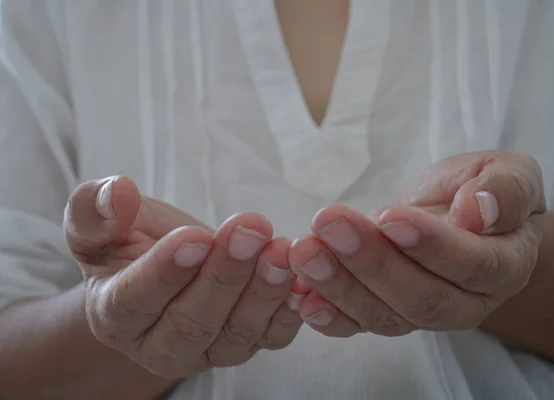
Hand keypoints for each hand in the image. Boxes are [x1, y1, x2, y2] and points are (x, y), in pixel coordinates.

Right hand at [65, 176, 301, 377]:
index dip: (165, 271)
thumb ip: (95, 211)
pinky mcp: (246, 344)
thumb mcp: (98, 222)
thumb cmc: (129, 241)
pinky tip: (303, 279)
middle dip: (225, 275)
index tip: (195, 238)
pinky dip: (290, 311)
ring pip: (237, 333)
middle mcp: (159, 345)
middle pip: (192, 321)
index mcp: (115, 315)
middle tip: (250, 231)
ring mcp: (208, 350)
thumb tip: (116, 193)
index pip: (135, 300)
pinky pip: (271, 337)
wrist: (167, 262)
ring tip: (281, 250)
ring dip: (263, 291)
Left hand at [288, 151, 545, 336]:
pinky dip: (329, 316)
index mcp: (504, 265)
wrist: (461, 215)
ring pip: (384, 314)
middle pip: (420, 296)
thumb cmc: (483, 190)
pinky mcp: (386, 313)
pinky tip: (301, 299)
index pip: (471, 264)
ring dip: (339, 285)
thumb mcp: (509, 172)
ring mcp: (422, 313)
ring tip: (305, 252)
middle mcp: (465, 302)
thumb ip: (507, 189)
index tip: (390, 217)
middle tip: (329, 225)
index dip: (430, 245)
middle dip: (370, 262)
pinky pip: (358, 325)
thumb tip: (480, 210)